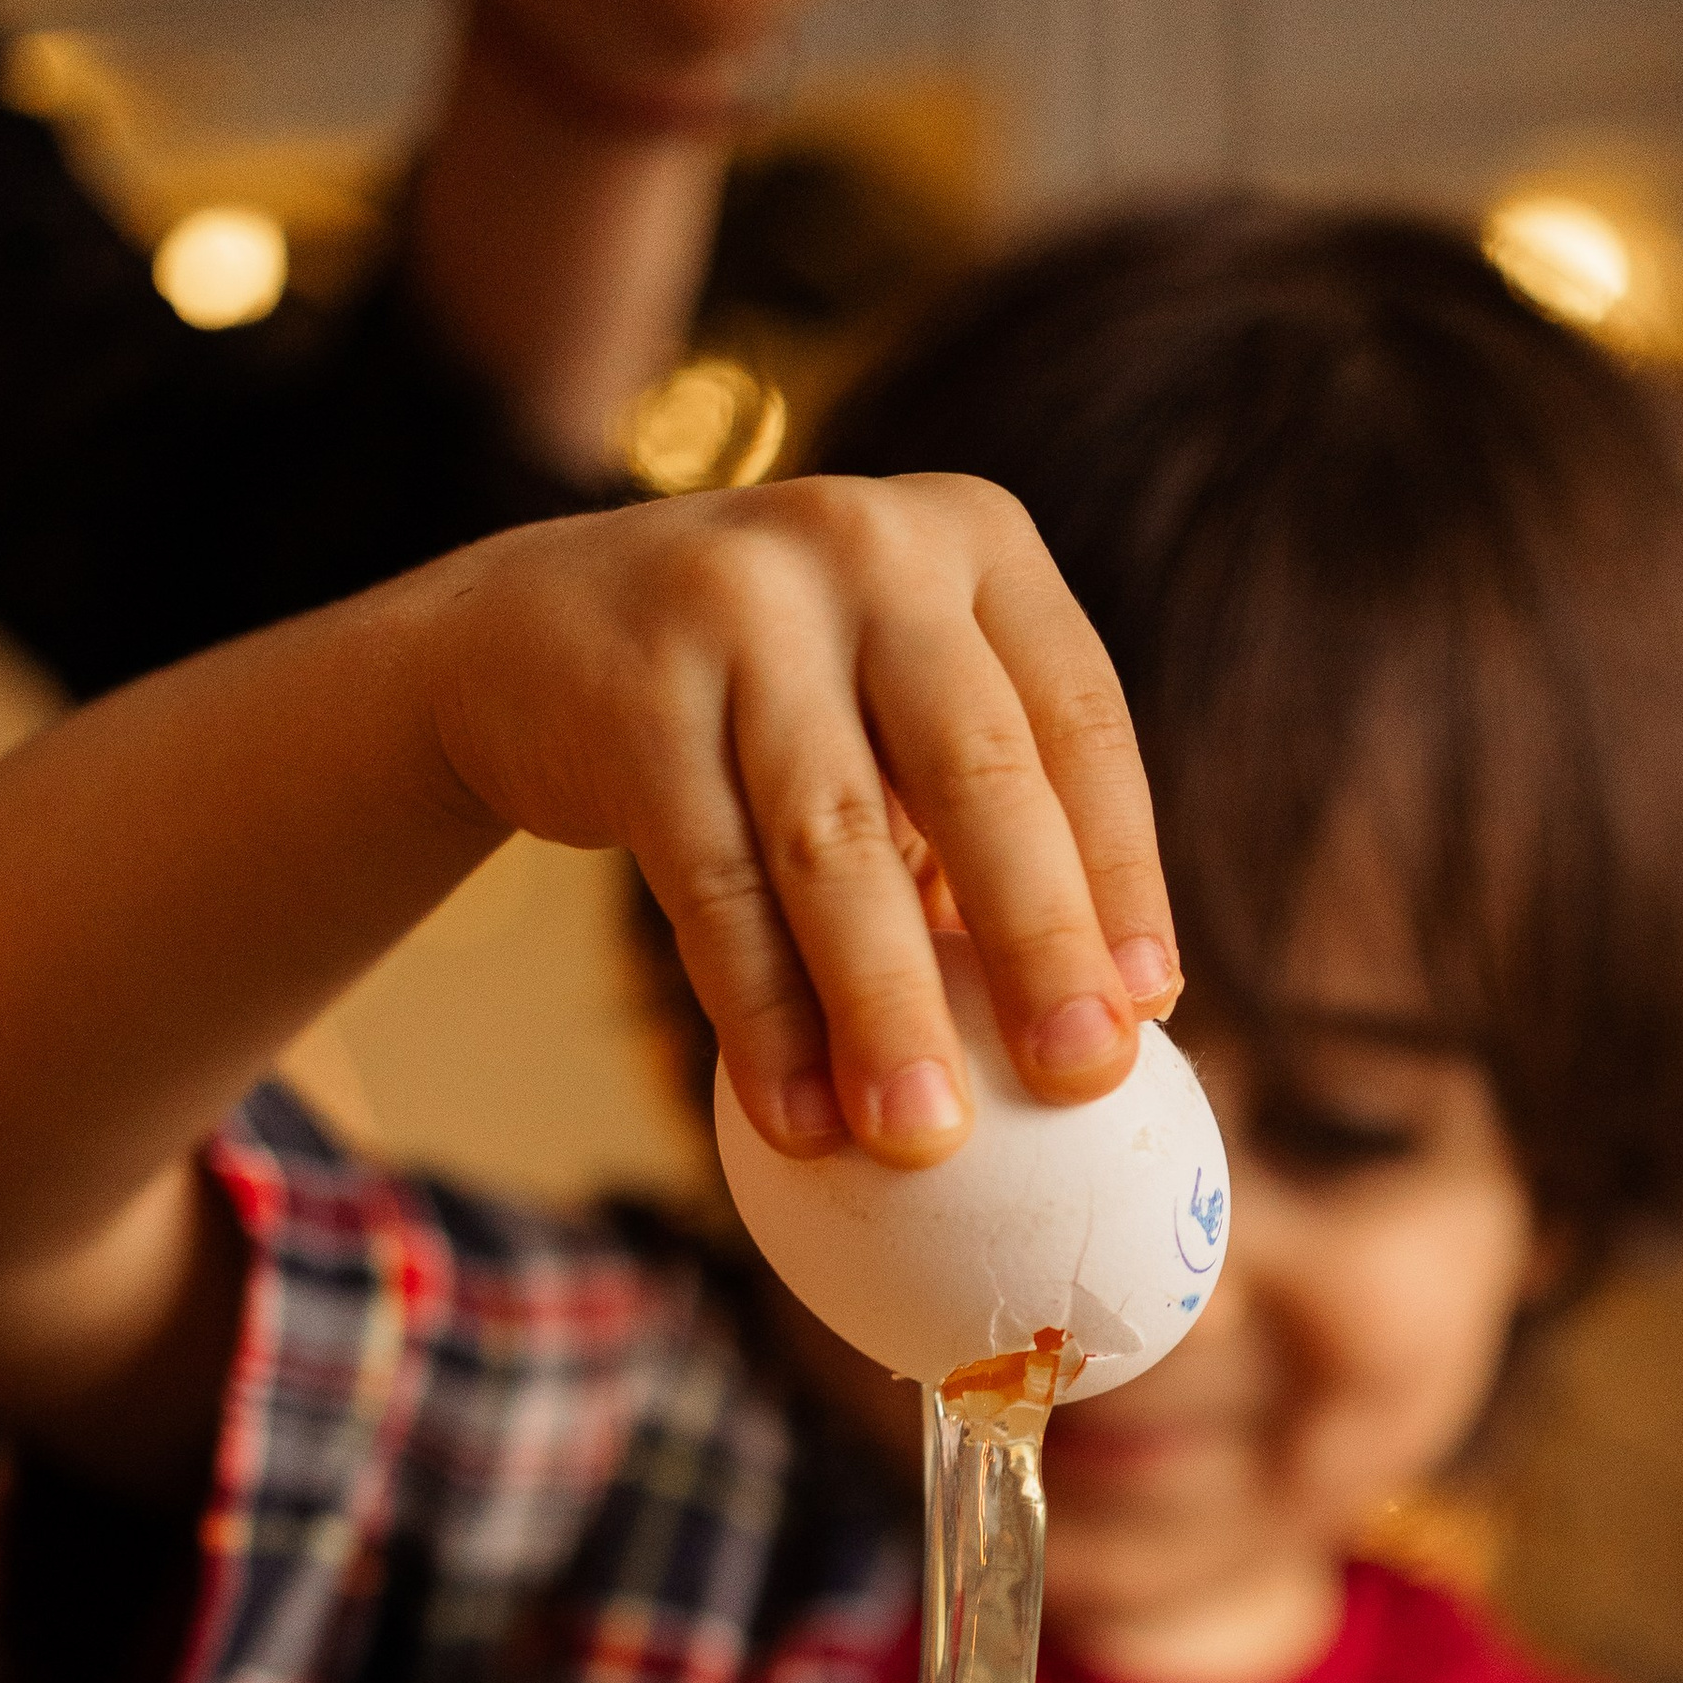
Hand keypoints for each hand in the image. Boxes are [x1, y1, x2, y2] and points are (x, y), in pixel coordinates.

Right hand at [428, 473, 1181, 1160]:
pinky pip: (714, 887)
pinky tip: (800, 1120)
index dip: (1123, 869)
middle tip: (1080, 1079)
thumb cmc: (775, 709)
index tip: (1152, 1008)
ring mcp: (741, 605)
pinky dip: (762, 1018)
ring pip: (837, 842)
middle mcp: (868, 547)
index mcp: (976, 541)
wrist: (531, 634)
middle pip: (977, 773)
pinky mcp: (635, 692)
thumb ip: (990, 825)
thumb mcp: (894, 706)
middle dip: (1039, 941)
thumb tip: (1113, 1033)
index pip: (1080, 721)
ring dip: (887, 1011)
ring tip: (922, 1141)